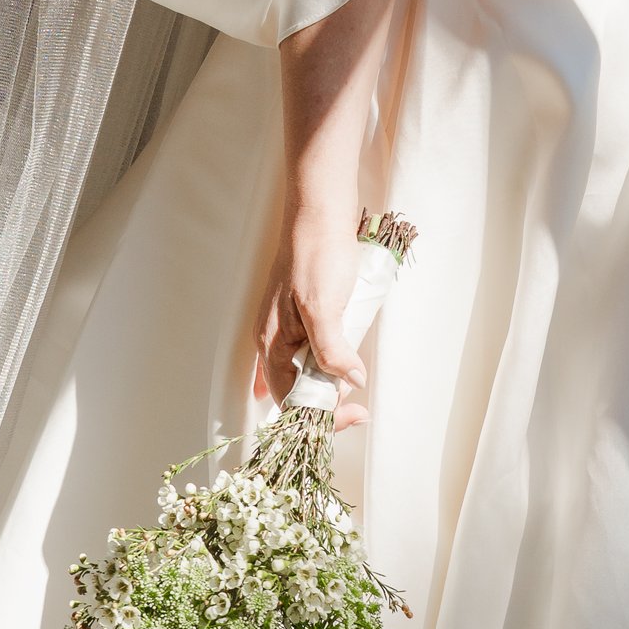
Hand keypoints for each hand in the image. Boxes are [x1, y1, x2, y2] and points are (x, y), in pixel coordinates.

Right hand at [253, 211, 368, 431]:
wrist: (319, 212)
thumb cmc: (316, 254)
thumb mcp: (322, 306)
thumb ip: (331, 349)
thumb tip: (350, 383)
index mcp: (271, 343)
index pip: (291, 401)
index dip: (321, 415)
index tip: (354, 414)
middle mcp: (273, 340)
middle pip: (295, 391)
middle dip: (324, 405)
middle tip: (357, 406)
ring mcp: (286, 327)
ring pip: (302, 372)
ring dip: (326, 385)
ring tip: (351, 385)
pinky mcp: (302, 314)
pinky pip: (308, 352)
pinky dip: (324, 367)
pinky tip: (330, 372)